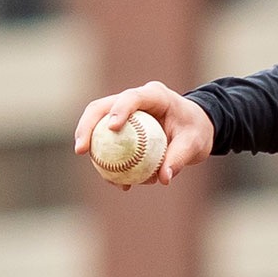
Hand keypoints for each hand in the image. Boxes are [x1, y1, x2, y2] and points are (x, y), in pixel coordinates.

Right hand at [73, 81, 214, 187]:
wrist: (196, 128)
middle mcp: (135, 100)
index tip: (112, 128)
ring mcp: (125, 113)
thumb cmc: (196, 131)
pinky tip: (114, 181)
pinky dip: (108, 161)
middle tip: (81, 150)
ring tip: (99, 172)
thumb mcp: (195, 143)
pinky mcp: (122, 128)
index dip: (119, 109)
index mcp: (154, 95)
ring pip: (98, 125)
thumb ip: (179, 157)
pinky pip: (108, 143)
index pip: (132, 97)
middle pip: (101, 107)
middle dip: (86, 126)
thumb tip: (163, 178)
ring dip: (92, 146)